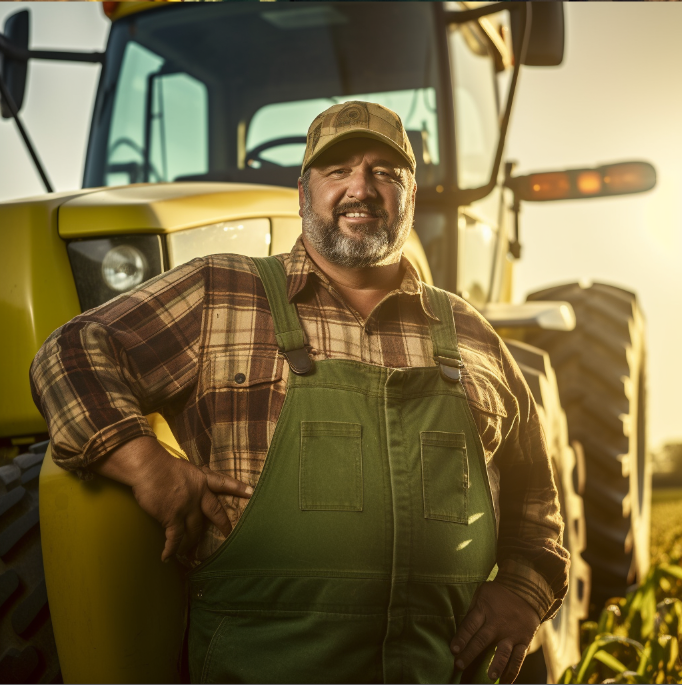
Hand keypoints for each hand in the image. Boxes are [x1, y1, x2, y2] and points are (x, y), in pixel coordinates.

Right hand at [93, 437, 252, 561]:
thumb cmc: (161, 464)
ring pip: (194, 530)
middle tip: (229, 534)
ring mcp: (187, 507)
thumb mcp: (184, 468)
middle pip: (215, 512)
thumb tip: (193, 482)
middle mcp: (198, 494)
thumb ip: (192, 478)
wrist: (149, 467)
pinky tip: (167, 557)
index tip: (252, 492)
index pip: (224, 483)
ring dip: (191, 542)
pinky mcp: (172, 517)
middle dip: (223, 524)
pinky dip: (171, 549)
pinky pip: (175, 538)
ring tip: (189, 552)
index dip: (238, 488)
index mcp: (202, 480)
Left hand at [450, 581, 540, 683]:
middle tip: (459, 665)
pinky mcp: (523, 641)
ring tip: (489, 678)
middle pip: (482, 640)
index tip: (453, 650)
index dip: (461, 638)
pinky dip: (512, 672)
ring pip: (502, 652)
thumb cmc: (498, 593)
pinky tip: (505, 683)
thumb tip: (461, 630)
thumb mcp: (482, 594)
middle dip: (470, 653)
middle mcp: (498, 623)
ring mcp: (511, 634)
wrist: (525, 590)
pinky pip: (518, 659)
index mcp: (484, 610)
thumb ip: (473, 611)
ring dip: (496, 666)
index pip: (470, 625)